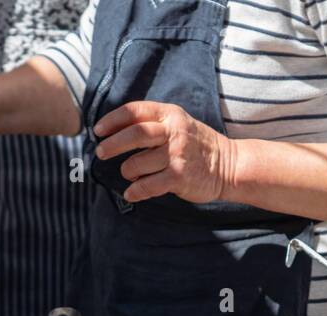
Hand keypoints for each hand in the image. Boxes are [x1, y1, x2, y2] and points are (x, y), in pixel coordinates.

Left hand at [93, 101, 238, 203]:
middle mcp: (174, 132)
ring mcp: (177, 155)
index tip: (98, 130)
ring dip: (127, 171)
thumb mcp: (178, 124)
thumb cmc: (197, 145)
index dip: (113, 120)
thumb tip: (115, 131)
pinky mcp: (179, 177)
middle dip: (113, 144)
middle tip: (101, 152)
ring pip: (137, 164)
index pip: (135, 111)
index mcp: (171, 115)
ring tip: (129, 173)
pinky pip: (147, 186)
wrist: (229, 165)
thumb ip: (153, 123)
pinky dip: (135, 191)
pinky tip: (131, 192)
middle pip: (135, 135)